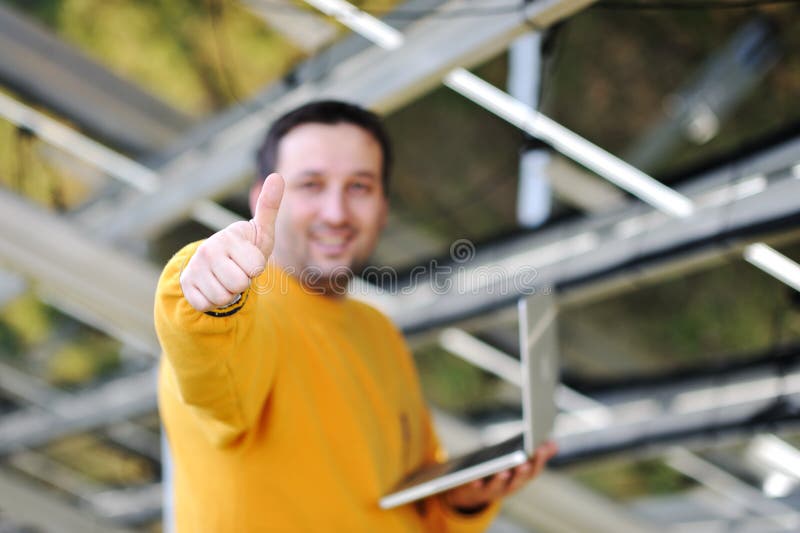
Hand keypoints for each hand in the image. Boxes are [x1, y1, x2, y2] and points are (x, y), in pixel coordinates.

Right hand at [180, 173, 284, 311]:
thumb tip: (278, 175)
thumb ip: (269, 206)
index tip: (248, 259)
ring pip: (223, 296)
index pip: (255, 267)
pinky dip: (213, 301)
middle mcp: (208, 250)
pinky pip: (206, 304)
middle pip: (240, 283)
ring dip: (229, 293)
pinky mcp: (185, 286)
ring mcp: (194, 268)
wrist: (215, 265)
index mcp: (228, 236)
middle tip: (237, 270)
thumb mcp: (260, 231)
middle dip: (243, 282)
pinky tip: (212, 287)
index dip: (256, 267)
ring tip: (226, 279)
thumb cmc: (244, 248)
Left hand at [440, 440, 557, 513]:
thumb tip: (554, 443)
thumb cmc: (503, 474)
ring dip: (501, 481)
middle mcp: (510, 487)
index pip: (534, 470)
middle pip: (519, 481)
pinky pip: (477, 490)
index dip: (539, 460)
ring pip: (499, 487)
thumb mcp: (520, 464)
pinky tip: (476, 480)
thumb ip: (537, 455)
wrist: (475, 492)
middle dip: (522, 473)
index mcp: (522, 478)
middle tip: (524, 463)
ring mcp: (494, 490)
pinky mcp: (477, 491)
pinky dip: (477, 485)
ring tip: (503, 472)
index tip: (541, 448)